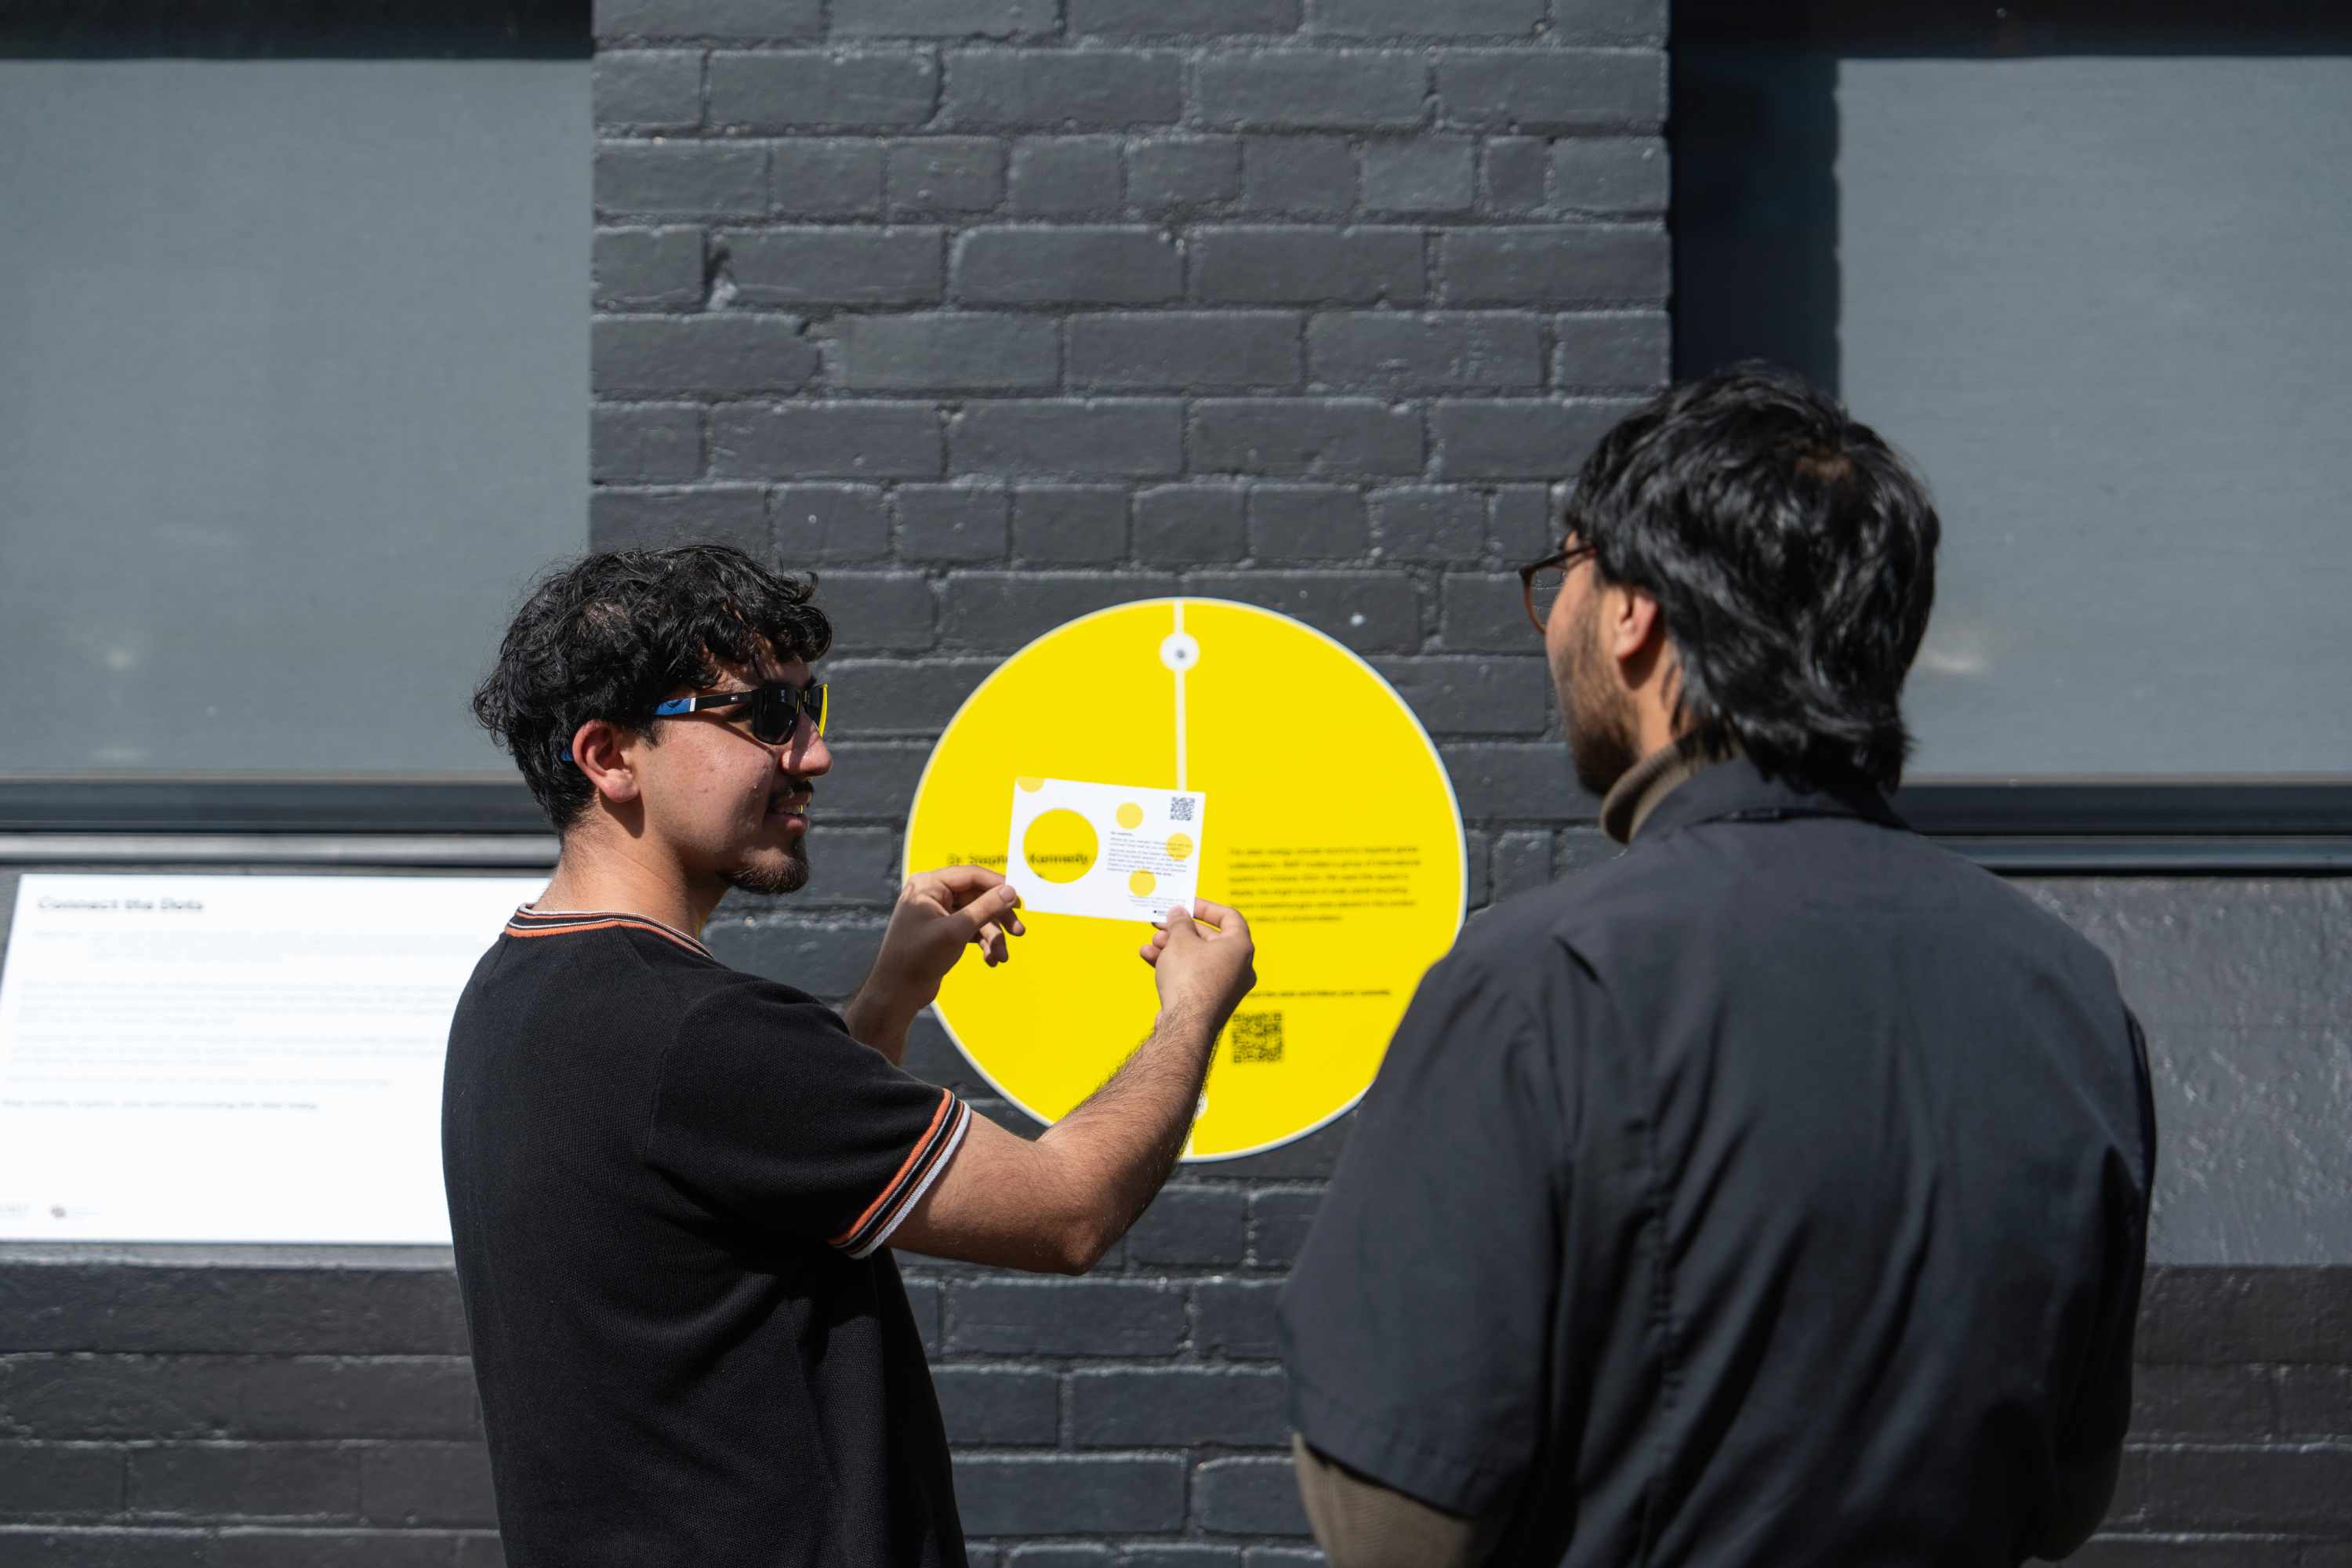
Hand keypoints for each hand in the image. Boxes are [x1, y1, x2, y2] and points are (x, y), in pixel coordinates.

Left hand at [867, 866, 1025, 1012]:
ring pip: (977, 916)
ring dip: (992, 936)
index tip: (1019, 899)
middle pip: (978, 897)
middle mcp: (933, 894)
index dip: (997, 885)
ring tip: (1002, 956)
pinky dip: (982, 943)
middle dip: (998, 917)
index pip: (971, 875)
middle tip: (1019, 931)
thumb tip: (1010, 891)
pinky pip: (970, 930)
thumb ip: (986, 908)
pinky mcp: (943, 930)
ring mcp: (938, 913)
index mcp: (928, 884)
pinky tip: (991, 961)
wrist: (897, 992)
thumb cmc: (917, 958)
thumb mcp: (956, 931)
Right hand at [1139, 898, 1255, 1030]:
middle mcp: (1238, 967)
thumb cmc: (1189, 978)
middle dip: (1181, 930)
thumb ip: (1180, 922)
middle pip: (1209, 938)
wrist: (1185, 1026)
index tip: (1185, 904)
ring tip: (1152, 942)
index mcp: (1240, 948)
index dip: (1206, 907)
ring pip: (1197, 958)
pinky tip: (1149, 957)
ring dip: (1172, 947)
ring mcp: (1225, 986)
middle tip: (1160, 923)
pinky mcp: (1209, 1001)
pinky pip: (1192, 975)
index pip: (1229, 917)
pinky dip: (1173, 965)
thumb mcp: (1180, 940)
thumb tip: (1179, 913)